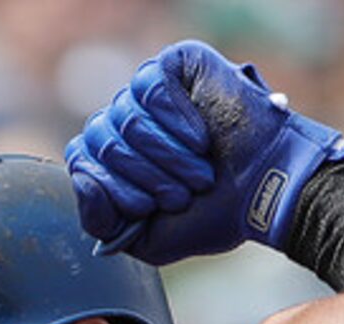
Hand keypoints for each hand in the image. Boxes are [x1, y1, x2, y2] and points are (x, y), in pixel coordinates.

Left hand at [66, 39, 343, 263]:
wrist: (265, 194)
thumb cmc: (212, 215)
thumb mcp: (147, 239)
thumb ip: (100, 220)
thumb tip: (78, 177)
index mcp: (116, 155)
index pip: (81, 158)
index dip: (111, 187)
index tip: (148, 207)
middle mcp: (127, 118)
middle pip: (100, 137)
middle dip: (144, 176)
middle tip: (183, 193)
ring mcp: (149, 89)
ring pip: (125, 116)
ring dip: (167, 156)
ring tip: (200, 170)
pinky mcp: (176, 64)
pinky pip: (149, 87)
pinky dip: (176, 122)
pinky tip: (201, 138)